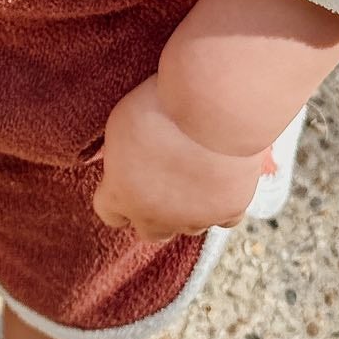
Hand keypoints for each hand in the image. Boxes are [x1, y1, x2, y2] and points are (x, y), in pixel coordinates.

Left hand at [91, 74, 268, 244]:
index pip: (110, 213)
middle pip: (151, 231)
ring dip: (190, 209)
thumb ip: (121, 155)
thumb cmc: (159, 106)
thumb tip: (126, 162)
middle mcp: (155, 216)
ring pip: (189, 227)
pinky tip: (222, 182)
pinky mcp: (228, 211)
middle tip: (163, 181)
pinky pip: (225, 220)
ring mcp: (194, 218)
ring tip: (195, 175)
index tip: (126, 179)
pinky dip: (223, 204)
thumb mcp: (120, 125)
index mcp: (121, 194)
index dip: (118, 196)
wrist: (210, 109)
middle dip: (154, 212)